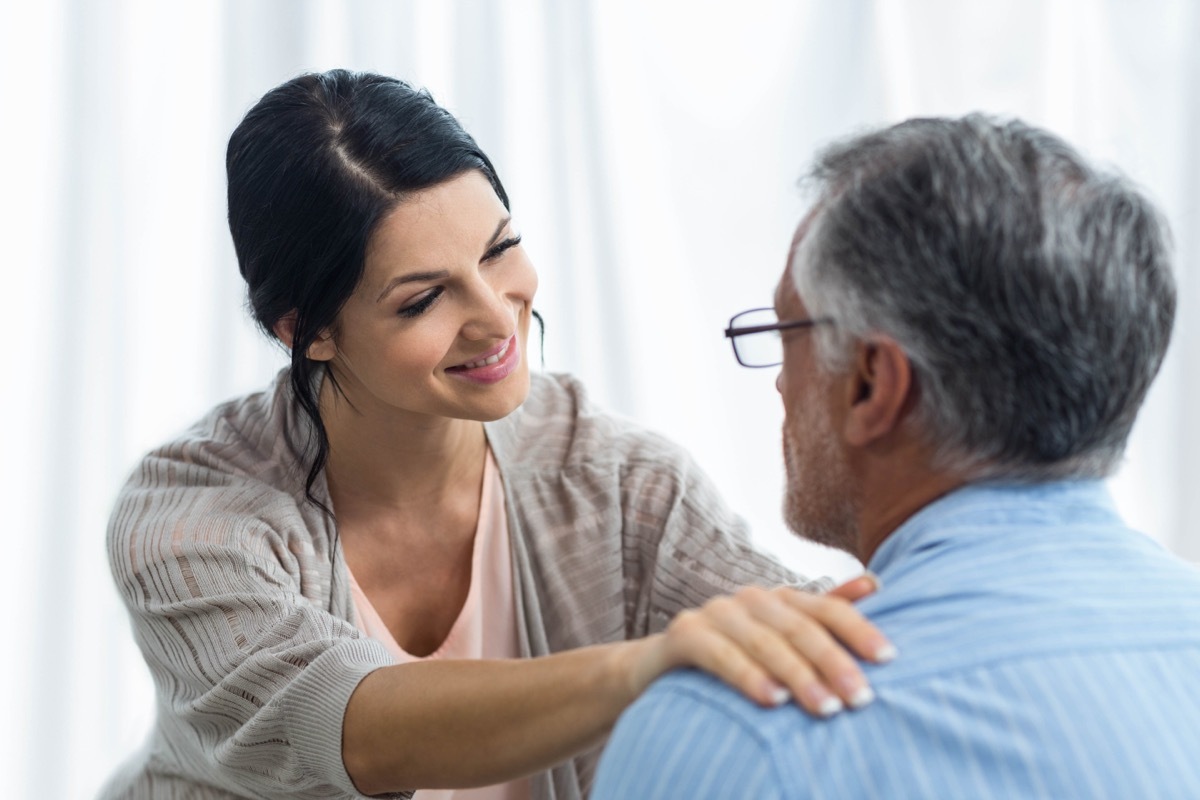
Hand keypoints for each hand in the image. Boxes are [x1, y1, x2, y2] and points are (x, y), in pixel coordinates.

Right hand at [626, 574, 894, 716]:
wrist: (658, 668)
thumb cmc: (732, 657)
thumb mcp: (779, 638)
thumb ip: (822, 613)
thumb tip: (875, 583)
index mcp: (778, 599)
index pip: (826, 608)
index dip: (858, 630)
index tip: (890, 658)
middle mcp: (748, 599)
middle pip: (799, 627)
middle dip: (833, 662)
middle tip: (861, 698)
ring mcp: (714, 613)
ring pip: (764, 641)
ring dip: (798, 675)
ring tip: (826, 708)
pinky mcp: (683, 634)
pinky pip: (719, 653)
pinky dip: (748, 675)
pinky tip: (773, 700)